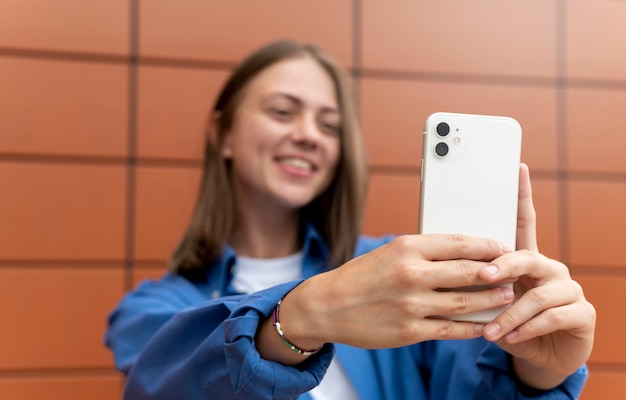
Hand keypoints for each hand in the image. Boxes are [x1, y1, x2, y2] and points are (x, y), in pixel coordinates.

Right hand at [276, 234, 514, 353]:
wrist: (328, 306)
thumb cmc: (360, 276)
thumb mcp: (389, 252)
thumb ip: (422, 253)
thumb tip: (460, 254)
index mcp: (406, 247)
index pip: (458, 243)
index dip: (486, 245)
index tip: (503, 247)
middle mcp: (411, 274)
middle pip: (468, 272)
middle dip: (497, 272)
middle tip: (514, 272)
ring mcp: (412, 305)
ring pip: (465, 302)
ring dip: (492, 300)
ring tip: (508, 296)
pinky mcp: (410, 331)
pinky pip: (452, 329)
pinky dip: (473, 327)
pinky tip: (486, 325)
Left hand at [480, 164, 595, 388]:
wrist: (538, 356)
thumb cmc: (507, 321)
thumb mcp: (488, 300)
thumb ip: (476, 281)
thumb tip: (442, 259)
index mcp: (526, 259)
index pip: (524, 222)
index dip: (522, 195)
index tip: (517, 168)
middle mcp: (550, 268)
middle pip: (528, 257)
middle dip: (503, 266)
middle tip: (483, 276)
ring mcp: (568, 289)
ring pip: (538, 294)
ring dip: (510, 313)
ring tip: (490, 328)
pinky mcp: (581, 313)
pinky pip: (553, 317)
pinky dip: (528, 328)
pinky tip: (511, 337)